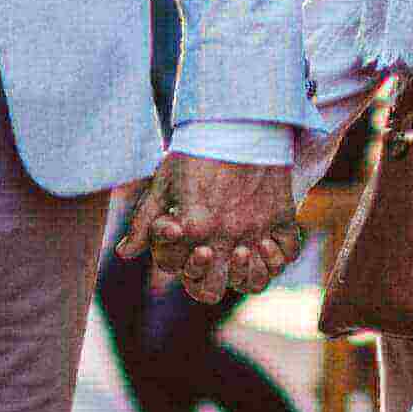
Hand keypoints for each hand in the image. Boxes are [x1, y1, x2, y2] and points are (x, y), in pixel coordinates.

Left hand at [141, 147, 301, 300]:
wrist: (240, 120)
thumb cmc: (197, 150)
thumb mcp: (163, 183)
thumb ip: (144, 222)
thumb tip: (125, 253)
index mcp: (193, 228)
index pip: (174, 268)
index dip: (167, 254)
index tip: (174, 226)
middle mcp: (225, 235)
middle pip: (210, 291)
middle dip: (200, 282)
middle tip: (203, 256)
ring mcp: (256, 229)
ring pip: (254, 281)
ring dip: (242, 276)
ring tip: (236, 255)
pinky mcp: (281, 216)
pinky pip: (287, 253)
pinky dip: (277, 256)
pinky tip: (263, 243)